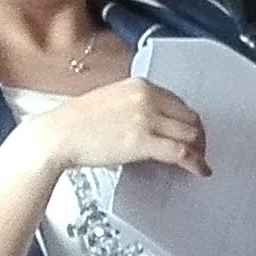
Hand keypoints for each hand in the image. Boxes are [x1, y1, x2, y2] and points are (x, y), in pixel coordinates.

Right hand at [13, 77, 208, 178]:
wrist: (56, 135)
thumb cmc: (77, 122)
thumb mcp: (112, 100)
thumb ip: (138, 105)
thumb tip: (160, 121)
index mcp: (140, 85)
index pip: (179, 102)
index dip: (189, 121)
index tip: (192, 133)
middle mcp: (147, 97)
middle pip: (190, 117)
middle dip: (198, 136)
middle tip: (199, 150)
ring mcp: (146, 119)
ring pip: (190, 135)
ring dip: (198, 150)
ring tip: (198, 162)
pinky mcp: (143, 142)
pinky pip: (181, 153)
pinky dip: (195, 163)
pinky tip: (199, 171)